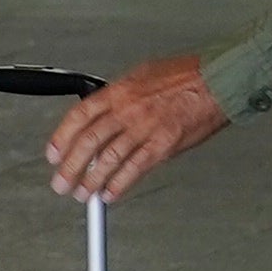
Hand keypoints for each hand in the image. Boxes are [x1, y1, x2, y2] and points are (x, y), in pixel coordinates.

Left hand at [44, 55, 228, 201]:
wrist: (217, 81)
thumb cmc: (185, 77)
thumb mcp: (142, 76)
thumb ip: (120, 97)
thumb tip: (103, 113)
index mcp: (119, 91)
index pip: (79, 116)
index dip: (61, 138)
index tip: (54, 155)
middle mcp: (128, 109)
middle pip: (88, 142)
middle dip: (70, 167)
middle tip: (61, 183)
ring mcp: (144, 128)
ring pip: (108, 160)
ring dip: (91, 181)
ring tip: (83, 193)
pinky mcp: (163, 145)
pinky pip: (135, 170)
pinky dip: (119, 185)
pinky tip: (110, 193)